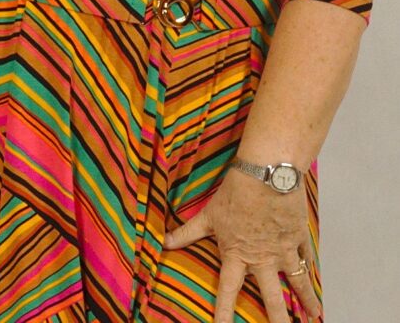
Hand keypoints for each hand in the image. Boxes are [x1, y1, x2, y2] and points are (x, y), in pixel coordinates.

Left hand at [163, 167, 321, 321]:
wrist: (267, 173)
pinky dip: (312, 272)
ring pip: (297, 282)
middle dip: (277, 319)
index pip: (229, 290)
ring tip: (313, 316)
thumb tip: (164, 243)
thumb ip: (188, 232)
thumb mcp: (209, 214)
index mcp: (237, 254)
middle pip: (272, 297)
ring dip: (305, 300)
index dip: (224, 312)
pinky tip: (315, 283)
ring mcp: (283, 249)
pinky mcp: (299, 237)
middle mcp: (262, 258)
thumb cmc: (236, 191)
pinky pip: (307, 259)